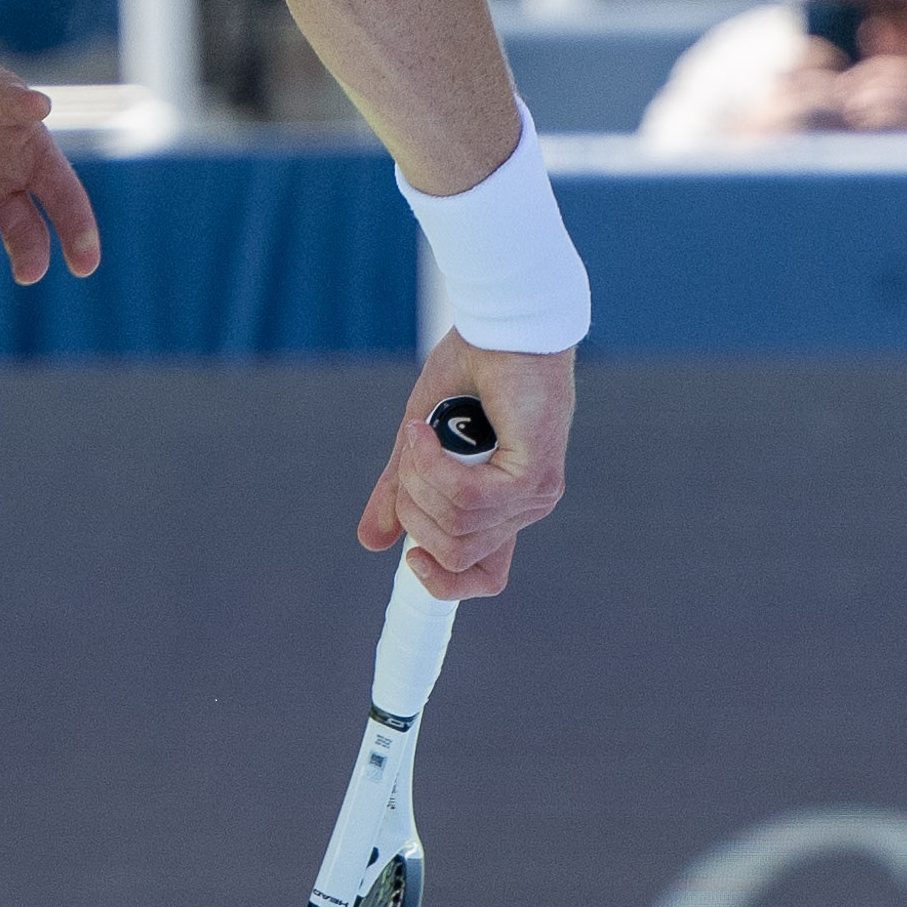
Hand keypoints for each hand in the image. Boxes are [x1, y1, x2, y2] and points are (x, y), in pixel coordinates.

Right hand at [358, 340, 571, 595]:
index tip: (410, 558)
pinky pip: (466, 498)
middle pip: (454, 556)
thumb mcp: (422, 441)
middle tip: (410, 452)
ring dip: (421, 478)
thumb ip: (404, 490)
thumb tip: (372, 542)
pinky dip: (433, 466)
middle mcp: (525, 509)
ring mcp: (533, 495)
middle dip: (414, 508)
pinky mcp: (531, 475)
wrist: (504, 322)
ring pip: (455, 527)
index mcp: (505, 507)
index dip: (444, 584)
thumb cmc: (474, 368)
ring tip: (419, 432)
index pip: (486, 578)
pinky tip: (423, 431)